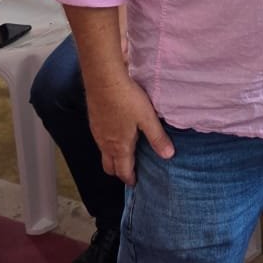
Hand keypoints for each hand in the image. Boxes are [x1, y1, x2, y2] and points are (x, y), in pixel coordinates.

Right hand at [84, 71, 173, 185]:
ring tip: (125, 155)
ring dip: (113, 159)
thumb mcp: (147, 118)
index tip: (135, 182)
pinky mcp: (93, 122)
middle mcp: (105, 144)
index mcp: (120, 147)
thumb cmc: (127, 99)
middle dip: (119, 172)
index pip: (123, 171)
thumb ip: (157, 137)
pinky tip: (116, 134)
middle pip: (109, 167)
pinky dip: (107, 146)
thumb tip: (168, 156)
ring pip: (103, 154)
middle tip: (129, 171)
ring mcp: (97, 134)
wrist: (104, 80)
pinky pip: (100, 142)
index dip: (130, 178)